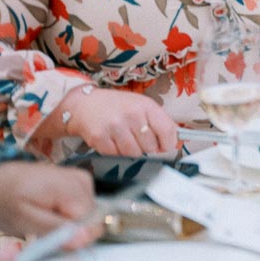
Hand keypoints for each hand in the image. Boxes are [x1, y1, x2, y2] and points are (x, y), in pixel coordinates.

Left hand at [0, 161, 95, 239]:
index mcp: (68, 187)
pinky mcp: (82, 182)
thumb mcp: (22, 219)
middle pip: (91, 220)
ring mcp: (84, 179)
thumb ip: (54, 229)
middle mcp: (82, 180)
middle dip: (70, 231)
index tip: (50, 239)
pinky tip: (51, 212)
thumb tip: (85, 238)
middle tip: (43, 229)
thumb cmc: (6, 199)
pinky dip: (69, 216)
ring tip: (44, 220)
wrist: (1, 178)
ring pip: (89, 216)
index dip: (73, 237)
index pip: (91, 223)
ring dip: (69, 225)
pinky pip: (85, 209)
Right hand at [61, 88, 178, 156]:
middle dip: (146, 147)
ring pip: (134, 154)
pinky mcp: (99, 138)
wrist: (85, 104)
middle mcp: (132, 115)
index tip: (164, 146)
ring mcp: (115, 126)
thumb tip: (174, 141)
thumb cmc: (117, 106)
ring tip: (124, 139)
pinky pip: (116, 156)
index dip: (168, 143)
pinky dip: (115, 153)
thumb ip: (158, 121)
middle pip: (151, 146)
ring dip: (131, 151)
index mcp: (146, 106)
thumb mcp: (141, 105)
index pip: (167, 130)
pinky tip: (112, 141)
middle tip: (137, 139)